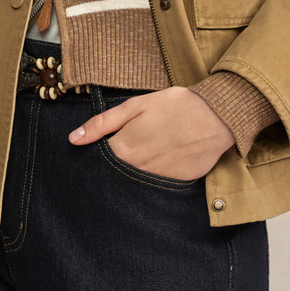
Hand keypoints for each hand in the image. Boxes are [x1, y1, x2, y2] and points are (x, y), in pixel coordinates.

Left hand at [68, 85, 235, 179]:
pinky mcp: (177, 184)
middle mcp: (138, 171)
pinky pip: (159, 183)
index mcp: (124, 150)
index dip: (99, 151)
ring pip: (138, 179)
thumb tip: (73, 140)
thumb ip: (102, 123)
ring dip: (138, 169)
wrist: (217, 115)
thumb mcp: (135, 106)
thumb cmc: (174, 106)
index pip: (99, 160)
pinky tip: (166, 157)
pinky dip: (158, 173)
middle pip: (117, 173)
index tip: (105, 144)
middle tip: (132, 145)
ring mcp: (158, 180)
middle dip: (117, 164)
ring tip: (150, 149)